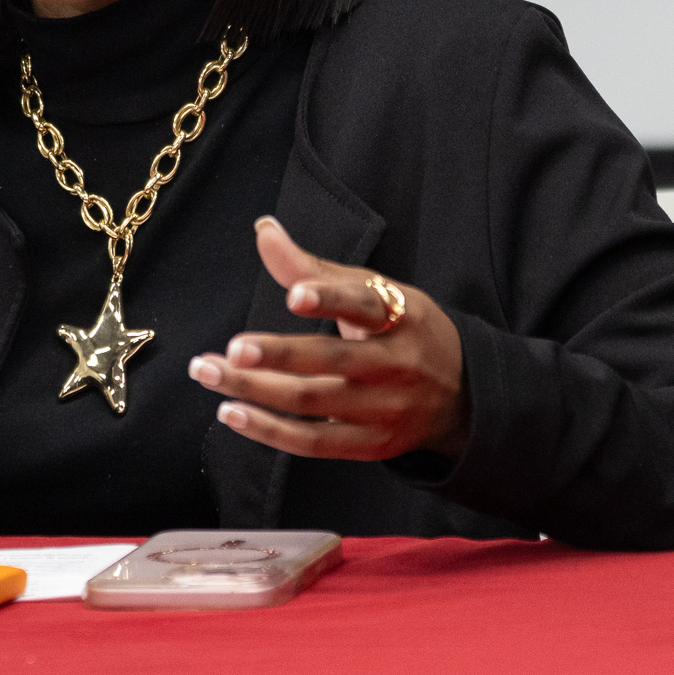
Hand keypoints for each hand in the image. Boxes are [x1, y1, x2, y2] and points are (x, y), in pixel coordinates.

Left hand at [188, 216, 470, 460]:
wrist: (464, 397)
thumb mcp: (374, 292)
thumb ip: (313, 268)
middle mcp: (397, 364)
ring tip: (209, 372)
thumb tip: (263, 229)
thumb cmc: (404, 331)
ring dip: (255, 390)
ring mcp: (385, 409)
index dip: (330, 298)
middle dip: (277, 354)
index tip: (294, 294)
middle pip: (331, 360)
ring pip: (313, 401)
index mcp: (403, 316)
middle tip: (231, 348)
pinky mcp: (371, 445)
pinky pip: (313, 442)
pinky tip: (231, 412)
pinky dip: (269, 431)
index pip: (366, 304)